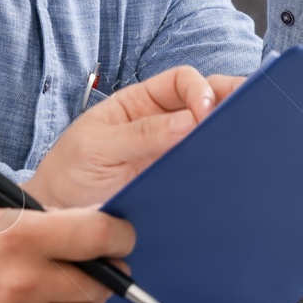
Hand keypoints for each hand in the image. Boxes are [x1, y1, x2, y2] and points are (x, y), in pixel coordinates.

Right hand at [0, 194, 134, 302]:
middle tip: (88, 266)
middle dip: (101, 272)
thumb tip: (87, 227)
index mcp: (19, 239)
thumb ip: (36, 216)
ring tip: (53, 291)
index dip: (119, 235)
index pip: (100, 236)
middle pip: (100, 284)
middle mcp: (24, 287)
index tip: (119, 237)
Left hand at [27, 68, 243, 209]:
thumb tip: (189, 121)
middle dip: (229, 101)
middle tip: (248, 114)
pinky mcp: (176, 184)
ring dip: (228, 136)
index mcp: (139, 104)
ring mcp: (170, 155)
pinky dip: (221, 168)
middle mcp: (160, 125)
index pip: (181, 81)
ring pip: (209, 137)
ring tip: (248, 141)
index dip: (198, 90)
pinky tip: (233, 172)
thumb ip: (140, 134)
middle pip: (205, 102)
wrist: (54, 221)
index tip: (203, 112)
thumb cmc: (67, 176)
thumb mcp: (96, 147)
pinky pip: (205, 172)